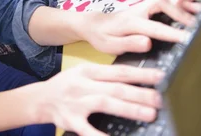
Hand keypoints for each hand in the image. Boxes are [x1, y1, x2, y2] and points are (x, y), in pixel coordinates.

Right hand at [39, 64, 163, 135]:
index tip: (160, 76)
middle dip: (139, 94)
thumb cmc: (66, 85)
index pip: (117, 71)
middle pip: (115, 88)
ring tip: (149, 113)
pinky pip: (88, 130)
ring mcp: (76, 103)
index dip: (139, 74)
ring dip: (129, 108)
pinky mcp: (70, 121)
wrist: (40, 99)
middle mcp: (82, 85)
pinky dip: (101, 135)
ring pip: (105, 103)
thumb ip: (105, 75)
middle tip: (160, 99)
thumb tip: (134, 78)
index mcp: (87, 71)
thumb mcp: (82, 73)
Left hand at [81, 0, 194, 54]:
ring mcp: (141, 6)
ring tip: (198, 12)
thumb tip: (148, 43)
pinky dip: (176, 1)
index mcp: (130, 22)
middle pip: (161, 3)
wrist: (90, 23)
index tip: (187, 38)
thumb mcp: (110, 45)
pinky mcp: (144, 5)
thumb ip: (128, 43)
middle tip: (197, 22)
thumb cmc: (101, 36)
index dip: (171, 33)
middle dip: (180, 11)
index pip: (154, 27)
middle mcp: (137, 10)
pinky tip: (188, 6)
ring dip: (180, 4)